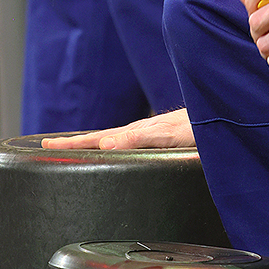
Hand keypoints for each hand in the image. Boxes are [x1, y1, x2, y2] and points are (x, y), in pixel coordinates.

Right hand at [42, 108, 194, 151]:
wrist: (222, 116)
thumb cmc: (199, 128)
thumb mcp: (167, 135)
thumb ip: (138, 138)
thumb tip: (105, 144)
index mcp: (136, 132)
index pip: (96, 138)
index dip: (72, 144)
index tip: (46, 145)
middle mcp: (139, 132)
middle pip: (99, 137)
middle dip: (73, 142)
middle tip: (46, 144)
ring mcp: (148, 134)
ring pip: (112, 138)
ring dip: (90, 143)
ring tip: (70, 148)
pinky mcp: (159, 139)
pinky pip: (127, 142)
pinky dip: (110, 145)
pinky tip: (110, 152)